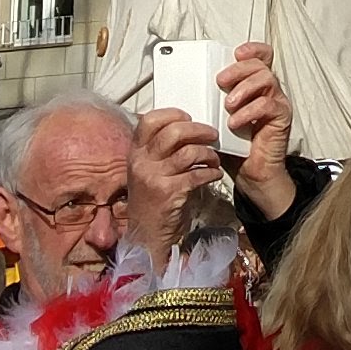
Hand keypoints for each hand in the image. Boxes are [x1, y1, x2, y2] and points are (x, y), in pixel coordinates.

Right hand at [126, 106, 226, 266]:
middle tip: (212, 135)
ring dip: (208, 153)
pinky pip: (196, 174)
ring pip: (188, 152)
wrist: (146, 235)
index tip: (189, 117)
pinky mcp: (168, 193)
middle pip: (173, 132)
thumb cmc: (153, 199)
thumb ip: (160, 150)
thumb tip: (188, 125)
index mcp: (135, 153)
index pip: (149, 120)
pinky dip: (211, 172)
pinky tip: (215, 174)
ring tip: (214, 159)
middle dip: (199, 130)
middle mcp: (141, 163)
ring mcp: (153, 178)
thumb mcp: (148, 170)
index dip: (172, 113)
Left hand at [217, 41, 297, 219]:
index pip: (261, 56)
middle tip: (221, 81)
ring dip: (244, 88)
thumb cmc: (232, 146)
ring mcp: (277, 102)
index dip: (251, 49)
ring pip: (267, 78)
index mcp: (254, 86)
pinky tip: (235, 122)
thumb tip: (182, 91)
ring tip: (227, 105)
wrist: (251, 174)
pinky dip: (249, 110)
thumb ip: (208, 103)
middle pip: (261, 63)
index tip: (235, 53)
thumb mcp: (216, 120)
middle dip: (239, 68)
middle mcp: (269, 90)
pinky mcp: (281, 117)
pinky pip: (269, 104)